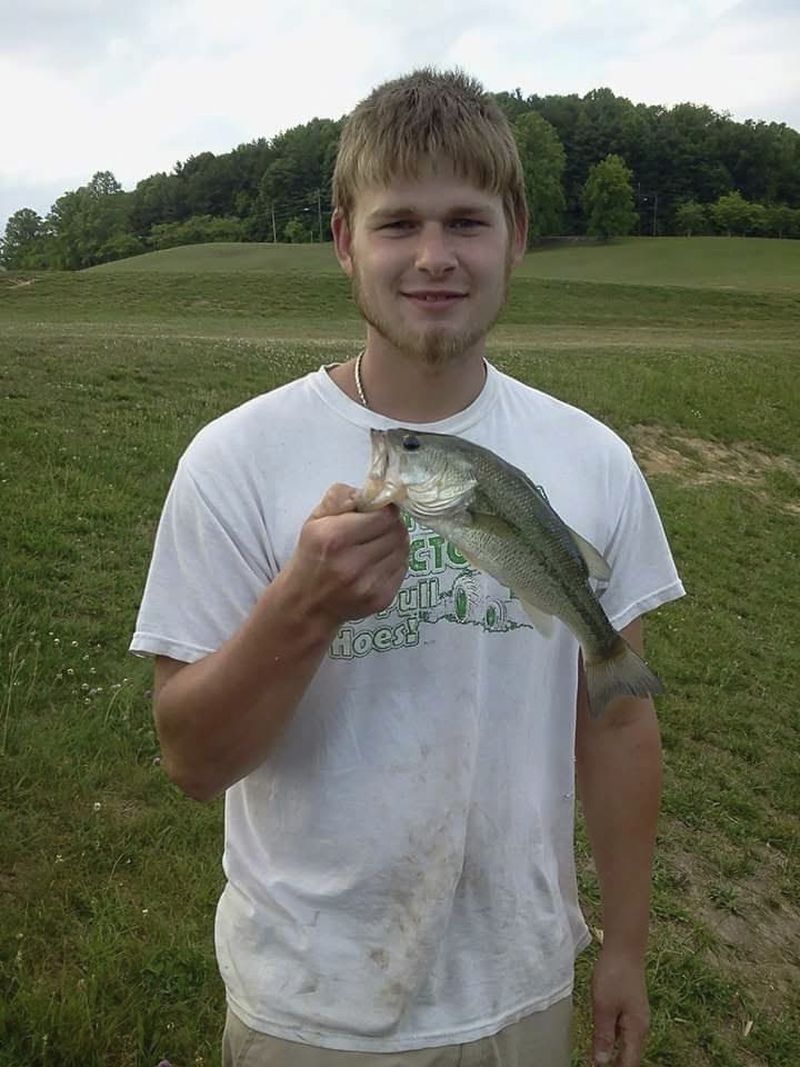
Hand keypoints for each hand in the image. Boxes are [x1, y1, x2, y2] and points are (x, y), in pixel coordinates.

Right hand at [285, 483, 408, 625]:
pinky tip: (378, 562)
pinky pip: (402, 569)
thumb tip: (371, 491)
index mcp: (334, 537)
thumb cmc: (311, 556)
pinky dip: (395, 561)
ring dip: (395, 542)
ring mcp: (369, 584)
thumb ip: (340, 497)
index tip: (378, 511)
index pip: (384, 515)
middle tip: (379, 527)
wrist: (306, 605)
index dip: (384, 509)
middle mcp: (353, 563)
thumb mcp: (314, 520)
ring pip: (403, 549)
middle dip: (391, 525)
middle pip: (397, 531)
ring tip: (378, 544)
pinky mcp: (382, 599)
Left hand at [590, 948, 649, 1065]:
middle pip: (629, 1055)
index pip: (630, 1063)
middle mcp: (640, 1026)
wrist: (624, 948)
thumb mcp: (603, 1007)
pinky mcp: (630, 1007)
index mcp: (636, 1030)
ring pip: (625, 1042)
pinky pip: (622, 1029)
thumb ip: (603, 1036)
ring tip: (595, 1058)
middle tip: (594, 1064)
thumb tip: (601, 1063)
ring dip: (612, 1052)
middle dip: (614, 1063)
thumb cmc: (614, 975)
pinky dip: (612, 1037)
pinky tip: (600, 1037)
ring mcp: (636, 1016)